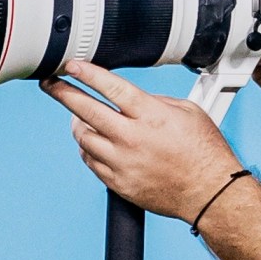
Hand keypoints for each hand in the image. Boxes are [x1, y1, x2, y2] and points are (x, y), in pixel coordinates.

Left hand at [42, 65, 248, 220]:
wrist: (210, 193)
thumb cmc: (204, 153)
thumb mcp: (188, 112)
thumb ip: (155, 102)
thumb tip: (130, 100)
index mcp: (151, 116)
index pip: (111, 88)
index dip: (88, 74)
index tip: (72, 66)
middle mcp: (133, 138)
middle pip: (85, 111)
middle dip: (62, 93)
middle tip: (50, 83)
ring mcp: (123, 163)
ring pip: (83, 137)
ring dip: (77, 123)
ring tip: (79, 116)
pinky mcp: (118, 183)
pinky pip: (90, 161)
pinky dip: (88, 148)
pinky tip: (94, 142)